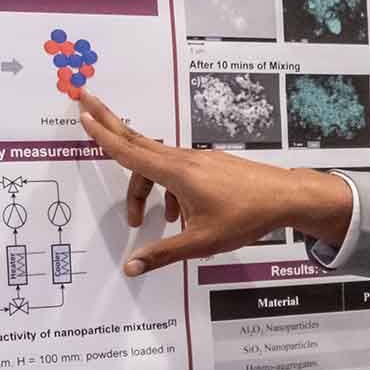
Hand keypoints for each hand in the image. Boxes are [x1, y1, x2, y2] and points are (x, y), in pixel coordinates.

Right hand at [76, 91, 355, 273]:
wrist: (287, 197)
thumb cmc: (247, 217)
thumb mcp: (202, 242)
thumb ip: (163, 254)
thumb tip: (131, 266)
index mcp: (178, 173)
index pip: (130, 151)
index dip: (102, 134)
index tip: (82, 113)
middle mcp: (184, 160)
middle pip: (136, 143)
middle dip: (108, 125)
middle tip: (83, 103)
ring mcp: (198, 160)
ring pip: (157, 165)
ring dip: (143, 187)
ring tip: (143, 220)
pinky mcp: (210, 166)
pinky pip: (177, 172)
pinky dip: (167, 189)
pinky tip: (179, 217)